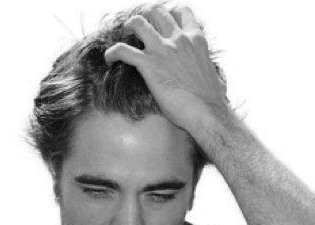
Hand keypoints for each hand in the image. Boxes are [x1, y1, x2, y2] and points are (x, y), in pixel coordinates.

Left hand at [105, 6, 227, 134]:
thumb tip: (211, 80)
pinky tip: (109, 59)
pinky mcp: (149, 65)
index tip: (163, 26)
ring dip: (128, 26)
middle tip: (140, 29)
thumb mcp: (213, 74)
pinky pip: (122, 50)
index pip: (182, 12)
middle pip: (157, 12)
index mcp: (196, 39)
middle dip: (146, 17)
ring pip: (138, 22)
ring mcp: (163, 50)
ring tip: (124, 35)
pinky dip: (112, 52)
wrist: (207, 113)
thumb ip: (204, 67)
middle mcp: (179, 39)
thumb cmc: (211, 101)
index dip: (170, 15)